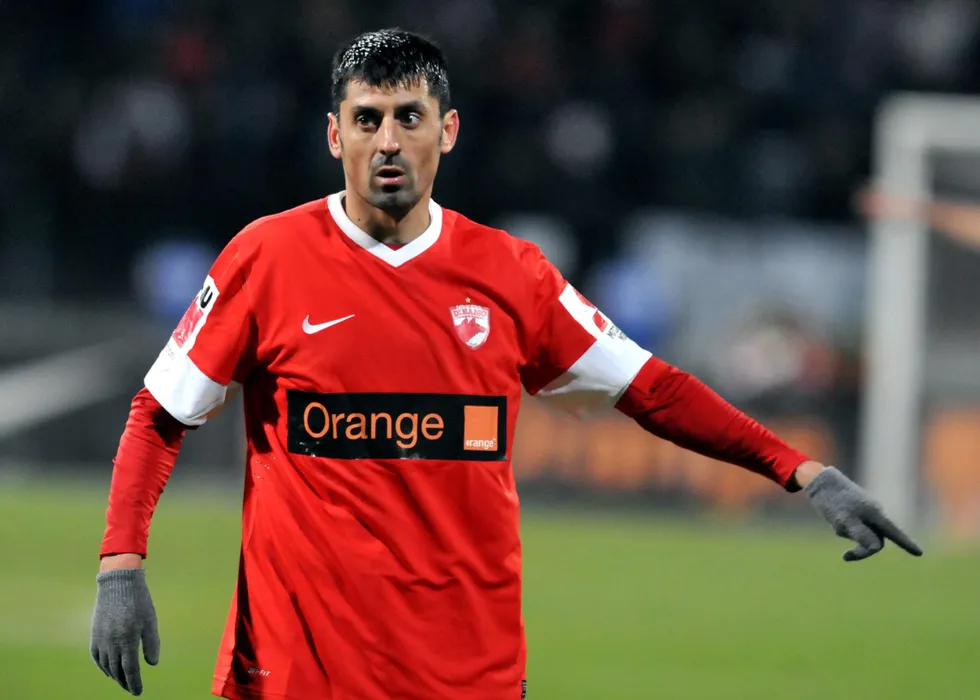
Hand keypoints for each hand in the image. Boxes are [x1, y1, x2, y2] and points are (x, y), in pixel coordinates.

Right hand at [90, 568, 160, 694]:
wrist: (118, 583)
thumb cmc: (138, 601)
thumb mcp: (150, 620)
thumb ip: (151, 643)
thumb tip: (151, 664)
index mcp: (127, 639)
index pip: (130, 670)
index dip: (134, 683)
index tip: (138, 692)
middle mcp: (111, 642)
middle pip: (117, 671)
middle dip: (125, 682)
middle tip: (132, 689)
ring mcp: (100, 639)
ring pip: (106, 665)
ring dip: (114, 676)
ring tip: (123, 681)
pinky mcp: (94, 634)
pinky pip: (96, 656)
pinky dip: (102, 666)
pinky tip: (109, 669)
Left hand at [803, 466, 923, 561]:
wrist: (820, 481)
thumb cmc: (832, 501)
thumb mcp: (844, 519)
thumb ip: (860, 534)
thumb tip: (876, 547)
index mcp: (874, 514)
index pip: (894, 533)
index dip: (906, 544)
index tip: (920, 553)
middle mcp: (873, 513)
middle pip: (876, 540)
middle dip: (862, 550)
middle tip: (846, 556)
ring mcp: (865, 512)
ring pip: (862, 535)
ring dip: (849, 536)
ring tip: (835, 523)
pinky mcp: (855, 511)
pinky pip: (853, 528)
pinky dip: (843, 529)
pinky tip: (833, 518)